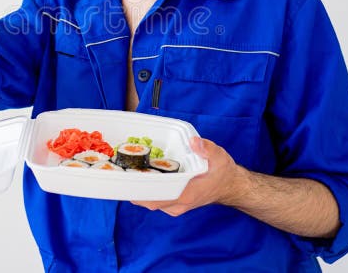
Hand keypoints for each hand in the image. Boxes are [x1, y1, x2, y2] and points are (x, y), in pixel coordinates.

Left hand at [131, 137, 246, 216]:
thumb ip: (206, 148)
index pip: (158, 198)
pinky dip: (144, 190)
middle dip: (132, 188)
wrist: (229, 186)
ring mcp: (175, 206)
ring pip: (149, 201)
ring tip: (123, 172)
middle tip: (118, 172)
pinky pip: (154, 199)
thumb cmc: (222, 172)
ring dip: (136, 189)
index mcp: (187, 194)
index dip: (140, 191)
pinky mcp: (172, 203)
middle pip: (148, 201)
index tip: (126, 180)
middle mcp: (178, 204)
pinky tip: (136, 176)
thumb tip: (194, 142)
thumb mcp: (219, 156)